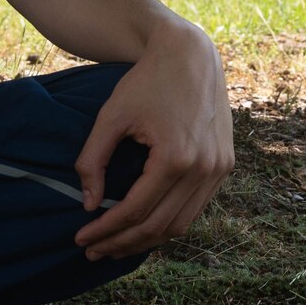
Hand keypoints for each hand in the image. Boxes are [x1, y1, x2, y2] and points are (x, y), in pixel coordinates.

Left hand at [70, 19, 232, 259]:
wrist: (190, 53)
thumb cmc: (146, 81)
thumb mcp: (111, 116)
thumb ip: (94, 160)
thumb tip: (88, 204)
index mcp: (175, 157)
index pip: (135, 211)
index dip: (105, 229)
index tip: (80, 238)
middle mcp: (203, 168)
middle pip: (159, 226)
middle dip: (122, 243)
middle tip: (92, 251)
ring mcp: (219, 169)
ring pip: (181, 224)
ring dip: (147, 240)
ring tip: (115, 246)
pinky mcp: (225, 165)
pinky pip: (196, 207)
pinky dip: (169, 222)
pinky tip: (144, 226)